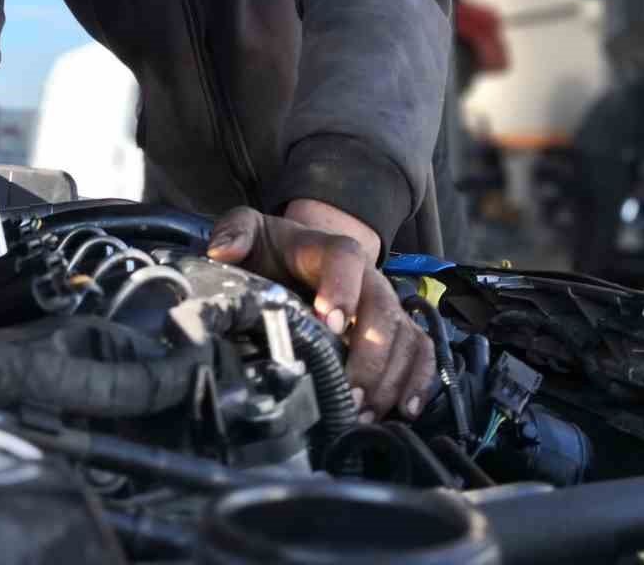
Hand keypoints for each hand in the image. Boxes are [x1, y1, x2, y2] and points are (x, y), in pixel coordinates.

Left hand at [207, 206, 436, 421]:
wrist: (298, 255)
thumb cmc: (274, 249)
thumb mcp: (251, 230)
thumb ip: (235, 232)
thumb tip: (223, 252)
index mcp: (331, 250)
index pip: (345, 260)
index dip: (342, 289)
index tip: (329, 324)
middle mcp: (368, 277)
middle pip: (383, 309)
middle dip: (369, 354)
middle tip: (347, 393)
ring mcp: (385, 306)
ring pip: (405, 337)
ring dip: (390, 379)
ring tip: (362, 413)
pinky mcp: (396, 332)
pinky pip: (420, 353)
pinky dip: (418, 381)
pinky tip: (404, 411)